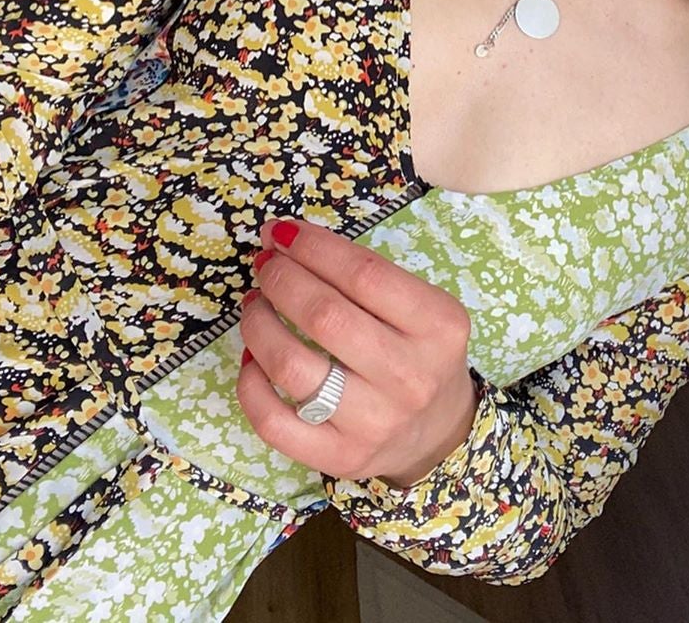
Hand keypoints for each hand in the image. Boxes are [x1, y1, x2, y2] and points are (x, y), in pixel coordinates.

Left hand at [237, 218, 480, 486]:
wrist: (438, 431)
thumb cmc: (420, 352)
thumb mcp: (421, 307)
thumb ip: (368, 277)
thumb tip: (288, 243)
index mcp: (438, 326)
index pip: (364, 274)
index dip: (313, 247)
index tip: (280, 231)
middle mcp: (410, 376)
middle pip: (325, 317)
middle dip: (281, 279)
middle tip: (264, 264)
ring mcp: (375, 423)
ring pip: (293, 369)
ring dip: (259, 324)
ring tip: (254, 303)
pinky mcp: (340, 457)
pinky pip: (274, 422)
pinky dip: (250, 384)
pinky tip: (253, 356)